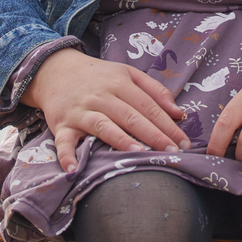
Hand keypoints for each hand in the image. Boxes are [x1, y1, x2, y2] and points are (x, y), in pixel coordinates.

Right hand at [21, 48, 189, 172]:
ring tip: (138, 155)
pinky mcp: (62, 125)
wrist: (57, 70)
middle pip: (131, 116)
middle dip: (153, 135)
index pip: (148, 106)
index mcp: (120, 83)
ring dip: (120, 140)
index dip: (167, 124)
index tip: (184, 142)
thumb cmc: (100, 76)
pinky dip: (66, 156)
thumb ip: (154, 90)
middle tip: (172, 153)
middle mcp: (101, 96)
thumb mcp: (127, 73)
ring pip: (103, 126)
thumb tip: (178, 113)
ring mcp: (81, 111)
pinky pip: (63, 142)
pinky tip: (73, 170)